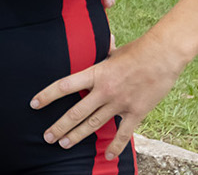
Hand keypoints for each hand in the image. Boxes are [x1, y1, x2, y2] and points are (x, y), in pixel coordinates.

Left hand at [31, 35, 182, 159]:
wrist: (163, 55)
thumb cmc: (138, 50)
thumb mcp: (114, 51)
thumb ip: (104, 53)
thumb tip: (104, 41)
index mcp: (95, 73)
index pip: (64, 86)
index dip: (47, 96)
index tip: (34, 104)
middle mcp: (104, 90)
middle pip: (76, 112)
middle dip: (60, 126)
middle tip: (47, 137)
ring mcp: (120, 103)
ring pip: (94, 124)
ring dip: (77, 136)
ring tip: (64, 145)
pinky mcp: (136, 112)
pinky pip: (123, 133)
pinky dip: (115, 146)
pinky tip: (107, 156)